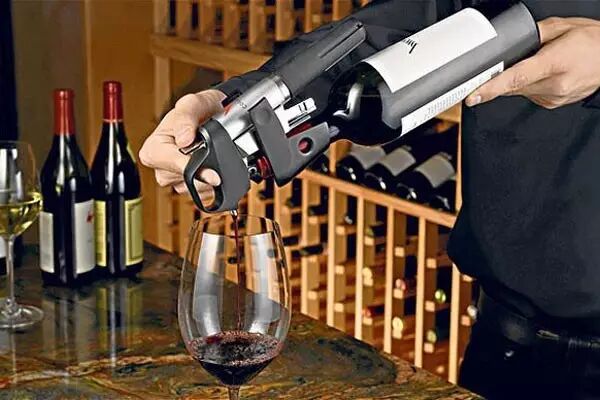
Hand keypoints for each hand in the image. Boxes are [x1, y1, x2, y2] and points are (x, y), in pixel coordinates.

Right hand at [139, 89, 225, 193]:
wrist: (217, 116)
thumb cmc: (200, 110)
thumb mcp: (193, 103)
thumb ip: (186, 117)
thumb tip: (183, 138)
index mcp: (154, 149)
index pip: (170, 166)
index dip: (191, 169)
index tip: (212, 174)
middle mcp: (162, 167)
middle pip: (185, 181)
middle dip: (204, 170)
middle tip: (215, 152)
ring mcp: (177, 180)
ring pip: (197, 189)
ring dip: (211, 176)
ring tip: (215, 156)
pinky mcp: (193, 187)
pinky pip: (207, 194)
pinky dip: (216, 183)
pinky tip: (216, 167)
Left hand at [465, 17, 599, 108]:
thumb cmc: (593, 42)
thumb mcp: (562, 27)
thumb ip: (533, 34)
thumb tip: (509, 43)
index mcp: (555, 63)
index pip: (516, 78)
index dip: (491, 88)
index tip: (473, 95)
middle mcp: (555, 85)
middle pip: (513, 86)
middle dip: (503, 77)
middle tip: (503, 66)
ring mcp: (554, 97)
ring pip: (519, 92)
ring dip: (517, 80)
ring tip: (537, 64)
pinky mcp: (552, 103)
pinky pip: (528, 94)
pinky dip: (528, 85)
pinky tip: (541, 74)